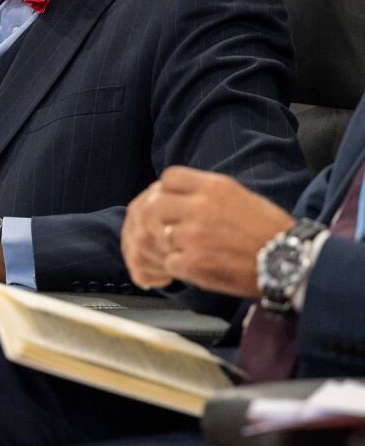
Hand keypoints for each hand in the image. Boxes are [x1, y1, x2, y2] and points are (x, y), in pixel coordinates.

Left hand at [122, 166, 294, 296]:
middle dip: (157, 219)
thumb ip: (208, 193)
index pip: (169, 178)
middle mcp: (201, 207)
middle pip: (154, 205)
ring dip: (167, 245)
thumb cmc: (269, 231)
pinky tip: (192, 267)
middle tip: (168, 231)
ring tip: (185, 251)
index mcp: (214, 188)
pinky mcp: (194, 263)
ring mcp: (194, 236)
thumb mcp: (241, 196)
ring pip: (158, 236)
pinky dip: (176, 267)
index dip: (165, 191)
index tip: (171, 203)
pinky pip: (168, 262)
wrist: (290, 263)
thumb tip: (180, 194)